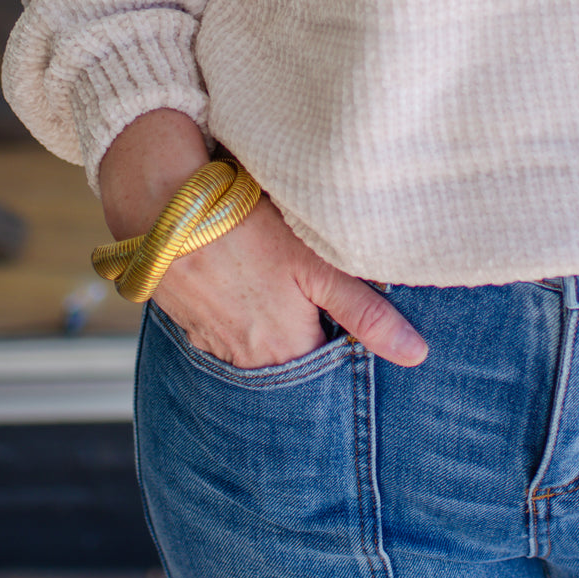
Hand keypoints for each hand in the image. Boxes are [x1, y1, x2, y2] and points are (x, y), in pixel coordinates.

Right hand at [99, 109, 428, 370]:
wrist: (162, 204)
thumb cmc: (243, 228)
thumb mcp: (315, 266)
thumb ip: (365, 312)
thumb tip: (416, 355)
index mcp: (284, 350)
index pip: (328, 372)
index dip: (347, 351)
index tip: (357, 329)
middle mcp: (245, 359)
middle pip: (292, 362)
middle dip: (310, 339)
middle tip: (319, 301)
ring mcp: (210, 340)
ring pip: (256, 347)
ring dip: (272, 326)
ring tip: (282, 288)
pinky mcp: (186, 318)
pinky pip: (224, 329)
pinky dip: (239, 312)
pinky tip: (245, 281)